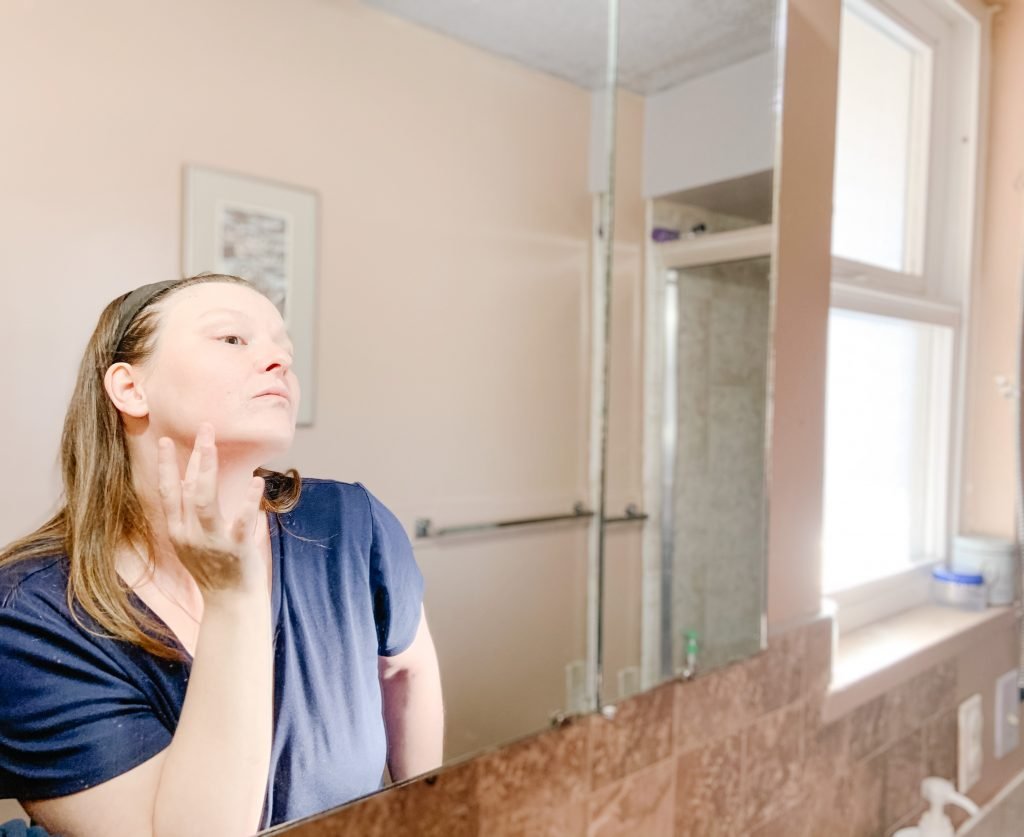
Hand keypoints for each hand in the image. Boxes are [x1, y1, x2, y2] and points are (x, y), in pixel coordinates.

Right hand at [157, 422, 266, 600]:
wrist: (229, 603)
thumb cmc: (214, 569)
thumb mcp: (192, 541)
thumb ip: (192, 513)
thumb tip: (196, 480)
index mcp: (177, 531)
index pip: (168, 492)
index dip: (167, 466)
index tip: (167, 440)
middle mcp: (189, 535)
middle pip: (187, 489)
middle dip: (195, 457)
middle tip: (206, 428)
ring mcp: (212, 542)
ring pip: (205, 501)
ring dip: (208, 470)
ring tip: (214, 445)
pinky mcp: (236, 549)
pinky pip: (241, 521)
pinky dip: (248, 500)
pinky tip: (256, 481)